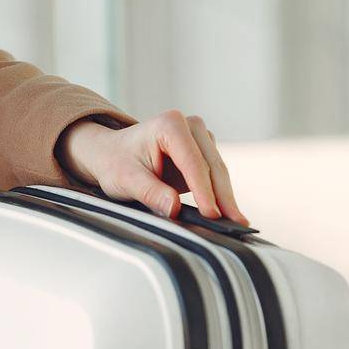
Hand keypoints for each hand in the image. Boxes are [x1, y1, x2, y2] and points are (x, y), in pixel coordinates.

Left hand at [55, 109, 249, 224]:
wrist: (111, 155)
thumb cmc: (116, 163)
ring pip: (218, 171)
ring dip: (227, 197)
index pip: (193, 162)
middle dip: (223, 196)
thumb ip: (151, 193)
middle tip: (235, 223)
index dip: (203, 190)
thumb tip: (175, 208)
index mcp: (170, 124)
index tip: (211, 214)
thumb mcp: (126, 180)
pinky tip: (227, 213)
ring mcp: (199, 138)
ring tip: (236, 222)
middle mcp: (189, 126)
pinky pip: (216, 176)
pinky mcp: (203, 153)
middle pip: (212, 165)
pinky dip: (221, 195)